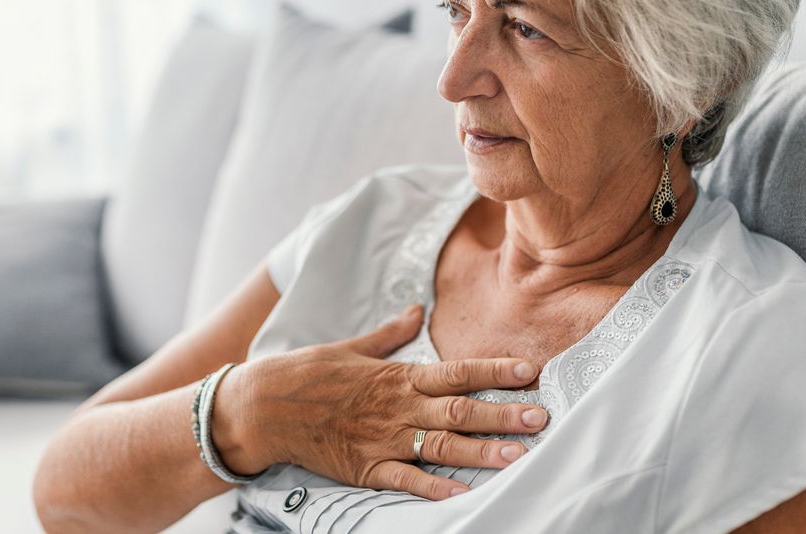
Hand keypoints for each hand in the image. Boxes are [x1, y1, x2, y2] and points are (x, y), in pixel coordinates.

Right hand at [210, 304, 548, 499]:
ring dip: (482, 452)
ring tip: (519, 456)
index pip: (457, 372)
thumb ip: (390, 333)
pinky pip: (406, 480)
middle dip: (504, 414)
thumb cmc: (308, 373)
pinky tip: (463, 495)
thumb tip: (417, 310)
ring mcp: (383, 439)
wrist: (264, 406)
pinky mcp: (366, 468)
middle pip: (461, 411)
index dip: (495, 371)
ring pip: (442, 447)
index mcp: (398, 376)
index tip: (530, 371)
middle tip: (541, 418)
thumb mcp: (352, 346)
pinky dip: (434, 489)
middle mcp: (398, 408)